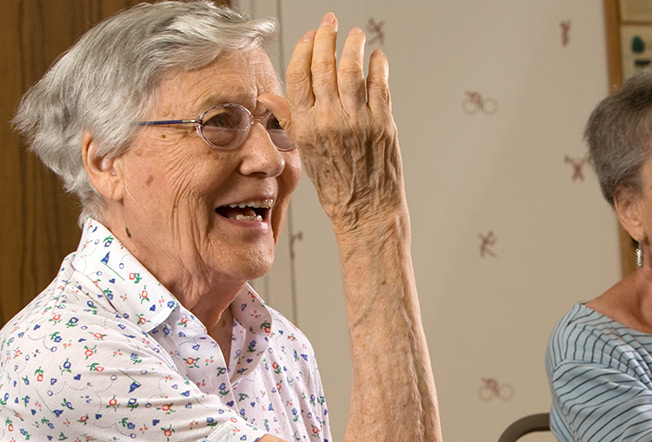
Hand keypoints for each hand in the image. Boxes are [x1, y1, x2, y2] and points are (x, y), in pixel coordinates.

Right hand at [281, 13, 405, 230]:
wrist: (366, 209)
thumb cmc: (335, 184)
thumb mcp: (305, 152)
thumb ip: (290, 120)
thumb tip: (268, 98)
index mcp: (306, 126)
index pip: (299, 75)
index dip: (304, 50)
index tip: (310, 35)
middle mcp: (329, 120)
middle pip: (324, 66)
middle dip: (327, 38)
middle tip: (330, 23)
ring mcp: (358, 120)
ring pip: (352, 70)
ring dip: (353, 46)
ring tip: (355, 35)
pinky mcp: (383, 123)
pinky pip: (379, 85)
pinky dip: (378, 67)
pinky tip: (376, 58)